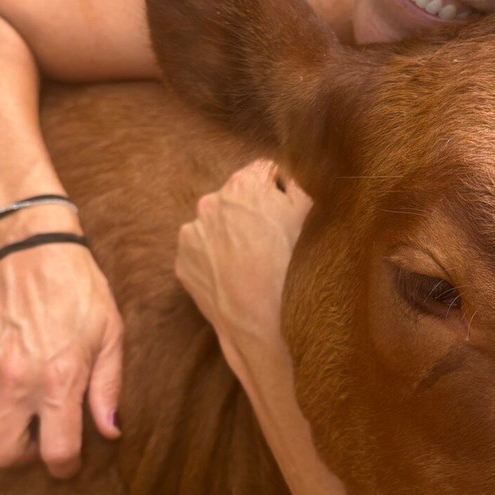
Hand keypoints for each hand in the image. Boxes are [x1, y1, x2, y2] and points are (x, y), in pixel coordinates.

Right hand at [0, 245, 122, 477]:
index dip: (65, 466)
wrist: (34, 253)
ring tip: (37, 399)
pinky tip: (21, 375)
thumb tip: (109, 431)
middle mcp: (16, 381)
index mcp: (58, 380)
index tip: (71, 461)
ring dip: (13, 425)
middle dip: (25, 457)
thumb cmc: (82, 295)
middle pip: (2, 455)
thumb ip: (108, 390)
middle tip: (46, 438)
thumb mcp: (111, 339)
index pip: (55, 451)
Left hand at [176, 159, 311, 352]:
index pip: (266, 173)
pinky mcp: (183, 262)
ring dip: (232, 236)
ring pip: (217, 225)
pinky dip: (216, 259)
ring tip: (253, 264)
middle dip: (253, 214)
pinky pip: (202, 251)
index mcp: (244, 184)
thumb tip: (296, 171)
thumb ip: (302, 180)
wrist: (265, 323)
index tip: (288, 217)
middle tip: (272, 243)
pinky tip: (235, 276)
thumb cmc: (293, 266)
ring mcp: (192, 233)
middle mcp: (211, 202)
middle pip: (238, 198)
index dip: (282, 193)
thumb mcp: (312, 213)